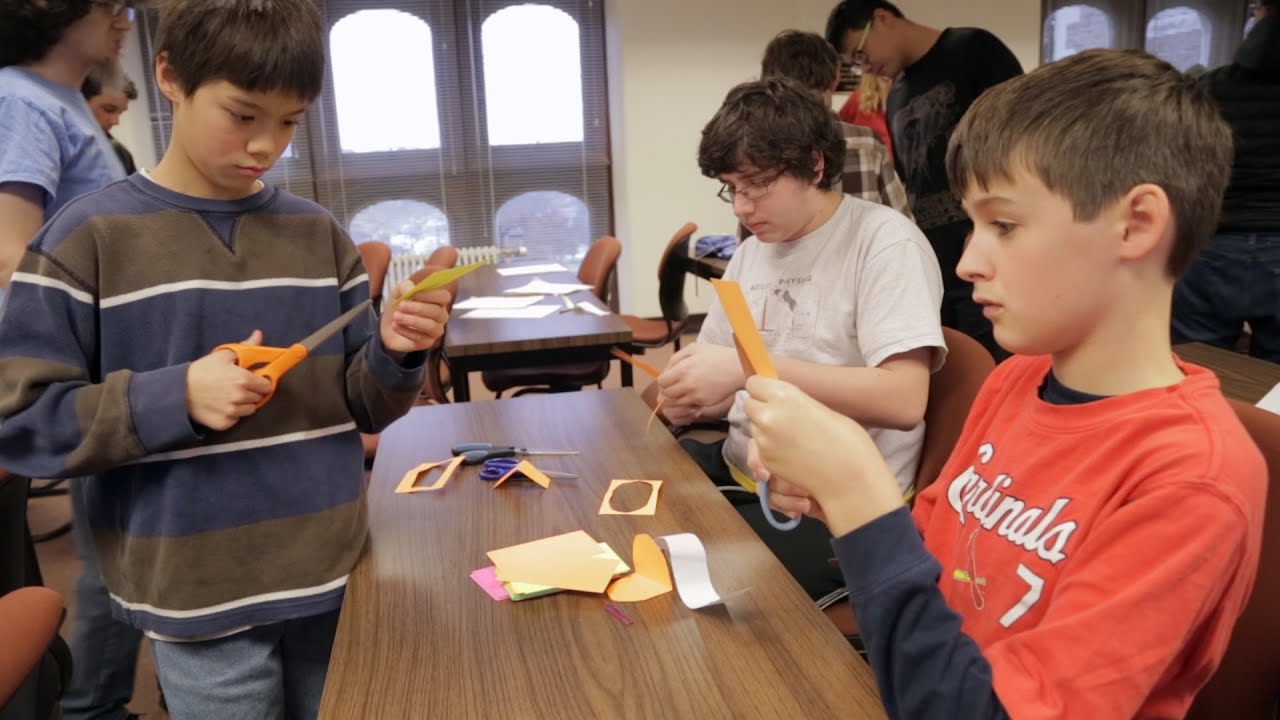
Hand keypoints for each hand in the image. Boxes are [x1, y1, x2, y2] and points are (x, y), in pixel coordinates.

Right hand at [186, 330, 273, 430]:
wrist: (178, 391)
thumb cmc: (201, 371)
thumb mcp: (223, 355)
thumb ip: (246, 347)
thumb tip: (259, 334)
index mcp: (243, 380)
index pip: (266, 386)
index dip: (261, 382)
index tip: (253, 380)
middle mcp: (241, 397)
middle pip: (259, 398)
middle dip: (252, 392)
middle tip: (237, 387)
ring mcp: (233, 412)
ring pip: (249, 410)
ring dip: (244, 404)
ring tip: (228, 396)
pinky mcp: (225, 423)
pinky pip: (237, 419)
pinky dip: (232, 414)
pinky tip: (221, 406)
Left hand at [381, 279, 450, 353]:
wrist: (388, 327)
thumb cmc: (399, 306)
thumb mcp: (399, 292)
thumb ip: (405, 286)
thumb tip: (412, 290)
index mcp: (437, 301)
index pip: (444, 297)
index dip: (431, 295)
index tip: (414, 294)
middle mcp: (441, 316)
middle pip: (437, 312)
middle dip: (418, 308)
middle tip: (401, 306)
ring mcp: (435, 330)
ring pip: (430, 326)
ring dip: (411, 320)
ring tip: (396, 317)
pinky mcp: (428, 342)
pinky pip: (420, 338)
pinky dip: (406, 331)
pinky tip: (395, 326)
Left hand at [655, 342, 742, 412]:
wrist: (737, 368)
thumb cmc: (716, 356)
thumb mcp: (693, 349)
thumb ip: (675, 358)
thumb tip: (665, 371)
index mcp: (683, 369)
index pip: (661, 382)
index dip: (662, 382)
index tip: (667, 380)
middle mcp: (687, 384)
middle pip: (666, 394)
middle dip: (666, 391)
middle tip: (672, 387)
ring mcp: (696, 395)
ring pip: (675, 403)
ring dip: (675, 398)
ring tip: (682, 391)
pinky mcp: (703, 402)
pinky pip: (688, 406)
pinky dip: (687, 401)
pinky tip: (693, 393)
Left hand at [743, 376, 902, 534]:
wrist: (850, 478)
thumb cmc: (846, 440)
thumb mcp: (818, 408)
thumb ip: (793, 402)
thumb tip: (778, 401)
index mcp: (784, 396)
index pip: (754, 383)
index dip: (763, 389)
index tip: (771, 394)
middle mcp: (768, 416)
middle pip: (750, 404)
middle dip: (762, 408)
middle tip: (783, 416)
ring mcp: (764, 441)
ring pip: (754, 427)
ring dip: (765, 429)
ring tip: (793, 437)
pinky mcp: (765, 461)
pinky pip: (760, 448)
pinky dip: (770, 448)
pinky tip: (793, 453)